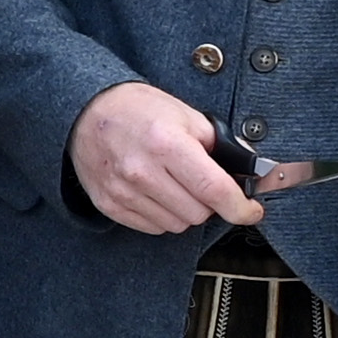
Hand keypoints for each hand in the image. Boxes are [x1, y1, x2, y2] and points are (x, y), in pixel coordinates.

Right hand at [70, 84, 258, 235]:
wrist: (86, 112)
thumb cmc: (137, 109)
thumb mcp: (186, 114)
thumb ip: (220, 143)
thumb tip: (249, 169)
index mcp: (167, 144)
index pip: (215, 190)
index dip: (241, 207)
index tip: (251, 210)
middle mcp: (142, 171)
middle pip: (199, 214)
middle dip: (209, 202)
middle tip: (202, 183)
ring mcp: (123, 191)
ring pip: (177, 225)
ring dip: (185, 210)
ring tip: (175, 185)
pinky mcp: (109, 204)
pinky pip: (153, 227)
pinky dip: (162, 215)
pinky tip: (156, 192)